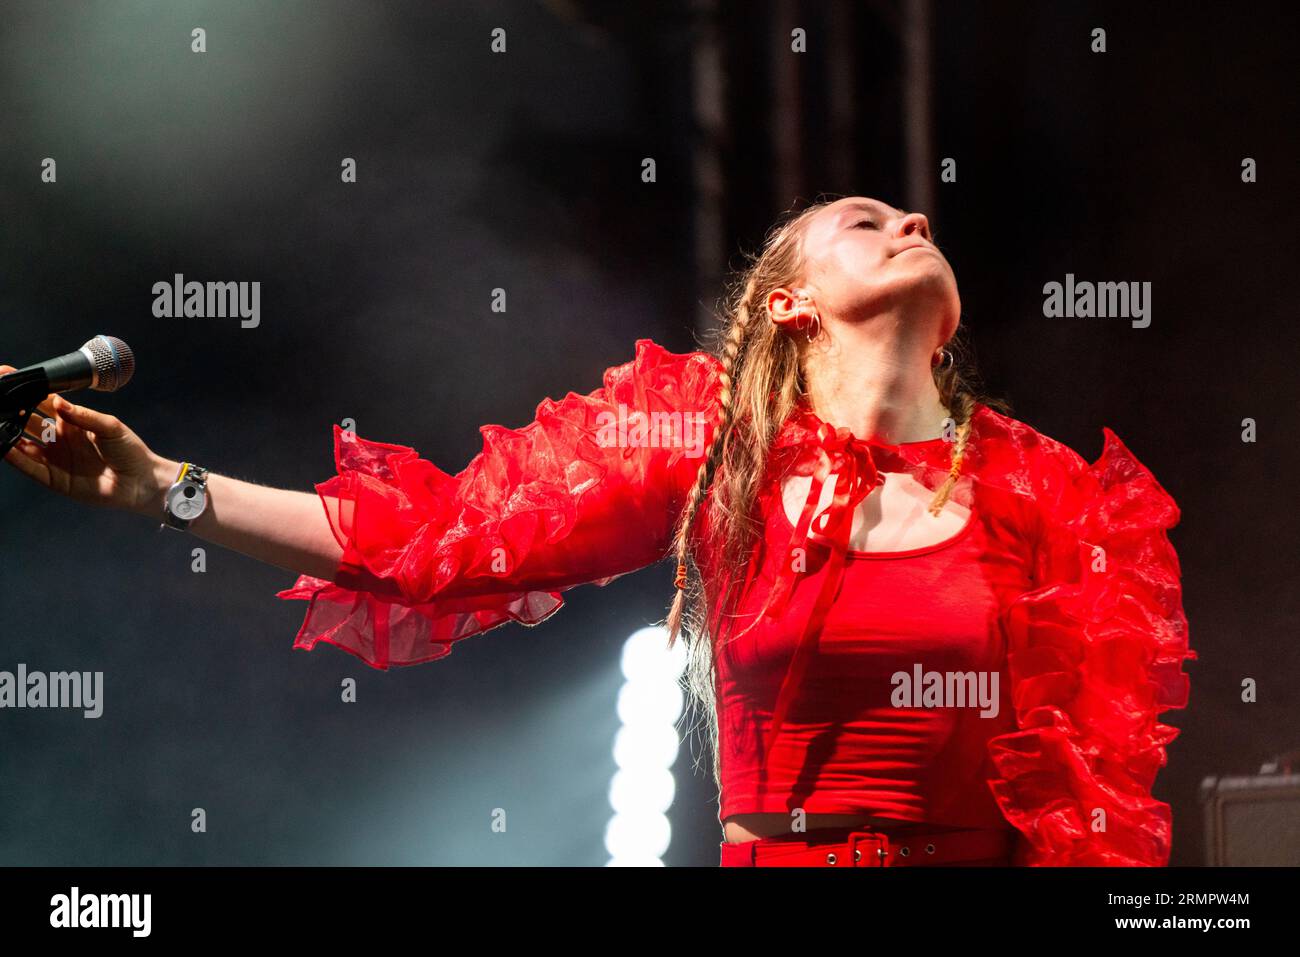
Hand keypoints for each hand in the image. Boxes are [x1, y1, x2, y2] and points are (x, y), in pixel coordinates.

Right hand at [0, 364, 173, 515]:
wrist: (141, 482)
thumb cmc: (130, 451)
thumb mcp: (110, 427)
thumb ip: (84, 415)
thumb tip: (58, 402)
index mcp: (72, 421)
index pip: (43, 402)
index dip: (27, 391)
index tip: (8, 377)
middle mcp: (59, 438)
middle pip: (27, 420)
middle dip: (10, 410)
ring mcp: (56, 458)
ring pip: (24, 444)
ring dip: (8, 434)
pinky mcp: (55, 479)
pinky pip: (31, 468)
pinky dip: (16, 459)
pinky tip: (5, 448)